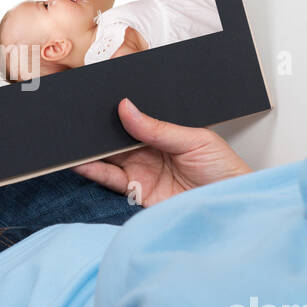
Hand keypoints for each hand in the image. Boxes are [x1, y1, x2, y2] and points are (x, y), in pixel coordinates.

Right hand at [74, 99, 251, 206]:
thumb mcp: (195, 140)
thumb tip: (127, 107)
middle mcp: (148, 151)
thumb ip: (158, 127)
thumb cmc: (224, 171)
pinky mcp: (136, 193)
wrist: (233, 206)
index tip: (97, 100)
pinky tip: (81, 162)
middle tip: (80, 118)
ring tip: (73, 140)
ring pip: (107, 157)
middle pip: (115, 137)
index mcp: (163, 133)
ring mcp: (141, 171)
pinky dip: (92, 171)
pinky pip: (109, 180)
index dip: (116, 110)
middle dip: (97, 128)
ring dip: (90, 149)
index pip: (134, 118)